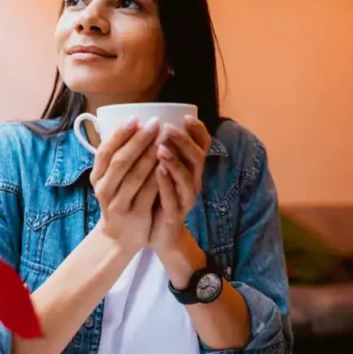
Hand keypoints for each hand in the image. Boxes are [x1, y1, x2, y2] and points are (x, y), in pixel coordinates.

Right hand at [91, 117, 160, 254]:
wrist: (119, 237)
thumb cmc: (119, 199)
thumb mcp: (109, 180)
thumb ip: (116, 159)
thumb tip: (131, 125)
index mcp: (97, 177)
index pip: (105, 152)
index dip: (119, 134)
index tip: (135, 118)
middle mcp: (104, 190)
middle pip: (121, 162)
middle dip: (138, 141)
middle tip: (154, 124)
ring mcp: (119, 204)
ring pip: (135, 176)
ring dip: (150, 156)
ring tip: (163, 139)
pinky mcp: (136, 215)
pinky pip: (148, 193)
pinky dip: (157, 177)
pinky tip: (167, 164)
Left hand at [149, 115, 211, 253]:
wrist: (160, 235)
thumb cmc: (159, 198)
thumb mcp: (163, 172)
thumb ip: (163, 151)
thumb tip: (149, 124)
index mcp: (191, 170)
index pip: (202, 147)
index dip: (198, 131)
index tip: (187, 117)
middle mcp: (193, 182)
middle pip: (196, 159)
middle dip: (183, 142)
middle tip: (167, 129)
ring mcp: (186, 199)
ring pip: (187, 178)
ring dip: (175, 162)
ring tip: (161, 149)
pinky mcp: (175, 215)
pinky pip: (174, 198)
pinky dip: (167, 184)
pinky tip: (158, 172)